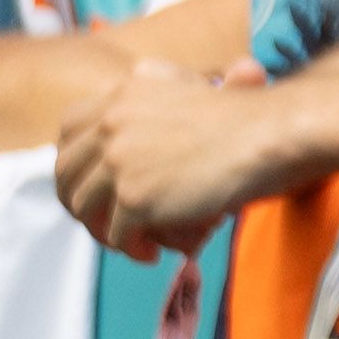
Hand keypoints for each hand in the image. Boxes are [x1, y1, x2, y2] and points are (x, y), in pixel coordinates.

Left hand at [54, 56, 305, 249]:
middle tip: (104, 222)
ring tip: (131, 242)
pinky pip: (116, 235)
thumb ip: (154, 90)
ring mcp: (120, 160)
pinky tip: (152, 252)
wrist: (272, 134)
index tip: (93, 184)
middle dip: (78, 203)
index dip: (74, 162)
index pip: (69, 129)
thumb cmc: (246, 117)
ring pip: (84, 207)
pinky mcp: (134, 197)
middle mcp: (112, 123)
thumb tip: (133, 98)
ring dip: (103, 231)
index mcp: (123, 93)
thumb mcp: (189, 86)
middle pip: (66, 172)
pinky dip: (131, 249)